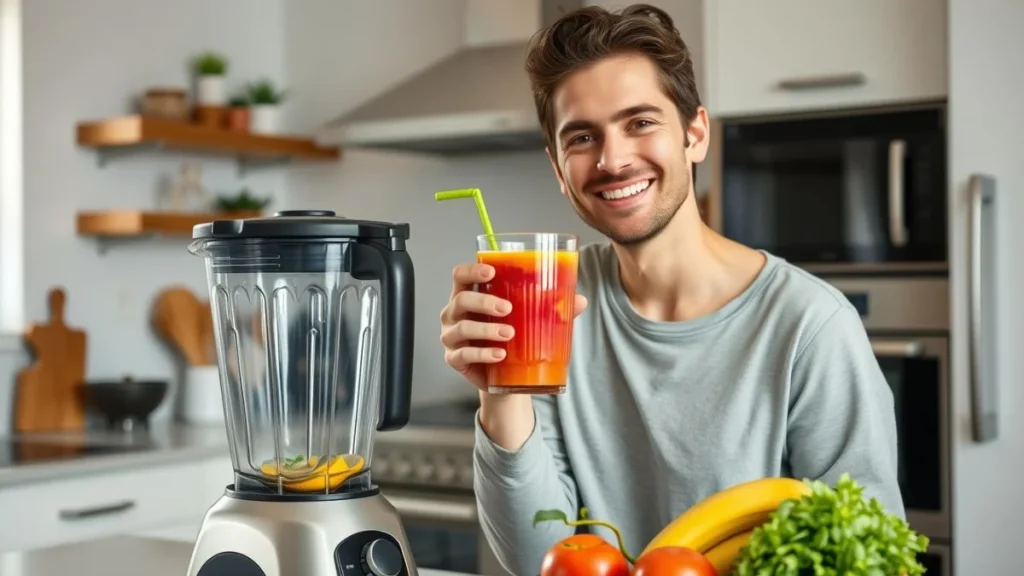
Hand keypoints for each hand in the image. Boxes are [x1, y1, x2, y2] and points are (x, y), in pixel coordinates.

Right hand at [440, 262, 586, 390]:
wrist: (506, 376)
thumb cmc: (513, 338)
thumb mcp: (529, 320)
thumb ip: (550, 309)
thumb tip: (580, 300)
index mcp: (469, 295)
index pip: (460, 275)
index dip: (472, 270)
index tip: (492, 271)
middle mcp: (454, 314)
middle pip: (461, 299)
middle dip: (484, 301)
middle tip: (508, 308)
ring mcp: (451, 337)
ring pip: (463, 328)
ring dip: (487, 330)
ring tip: (509, 334)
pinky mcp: (455, 360)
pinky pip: (464, 355)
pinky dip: (483, 354)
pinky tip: (500, 355)